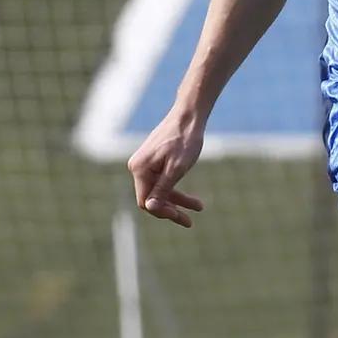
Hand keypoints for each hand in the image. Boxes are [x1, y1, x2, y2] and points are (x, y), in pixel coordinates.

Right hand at [127, 112, 205, 227]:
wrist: (189, 115)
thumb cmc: (185, 140)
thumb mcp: (177, 168)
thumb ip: (163, 188)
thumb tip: (149, 207)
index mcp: (140, 169)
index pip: (146, 202)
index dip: (163, 212)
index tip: (182, 218)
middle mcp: (138, 167)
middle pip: (152, 198)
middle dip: (172, 210)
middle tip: (190, 221)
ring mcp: (145, 163)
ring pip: (159, 190)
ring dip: (177, 201)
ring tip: (199, 207)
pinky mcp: (154, 160)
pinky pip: (162, 180)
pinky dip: (176, 189)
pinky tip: (191, 198)